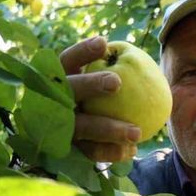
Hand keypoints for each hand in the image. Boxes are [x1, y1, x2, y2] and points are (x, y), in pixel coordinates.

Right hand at [60, 36, 140, 161]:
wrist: (61, 139)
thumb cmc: (90, 103)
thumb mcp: (91, 86)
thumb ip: (109, 76)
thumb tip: (142, 64)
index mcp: (59, 81)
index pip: (66, 61)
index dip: (82, 51)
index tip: (104, 43)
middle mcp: (53, 102)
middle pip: (69, 91)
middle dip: (90, 84)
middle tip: (116, 82)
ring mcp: (58, 128)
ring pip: (81, 127)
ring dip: (108, 129)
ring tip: (136, 133)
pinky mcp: (67, 150)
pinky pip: (89, 152)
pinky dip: (110, 152)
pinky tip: (131, 151)